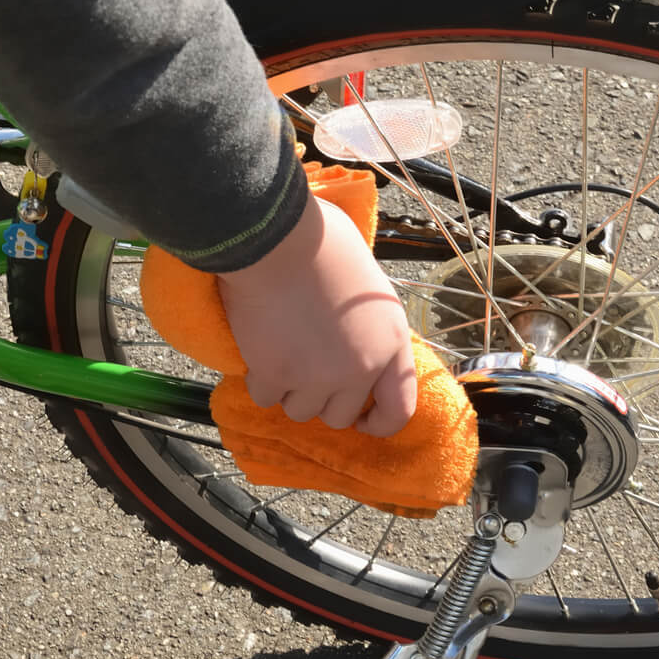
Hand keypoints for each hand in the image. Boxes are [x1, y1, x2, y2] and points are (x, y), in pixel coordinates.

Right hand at [218, 197, 418, 435]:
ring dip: (289, 388)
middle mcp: (359, 367)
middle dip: (322, 397)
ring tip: (282, 350)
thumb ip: (370, 323)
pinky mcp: (275, 374)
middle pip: (339, 416)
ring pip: (299, 410)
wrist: (277, 237)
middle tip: (306, 367)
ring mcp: (316, 376)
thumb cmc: (323, 242)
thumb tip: (357, 338)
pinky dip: (259, 377)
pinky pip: (265, 396)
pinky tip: (260, 347)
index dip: (378, 421)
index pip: (399, 410)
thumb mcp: (370, 284)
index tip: (360, 417)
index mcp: (391, 342)